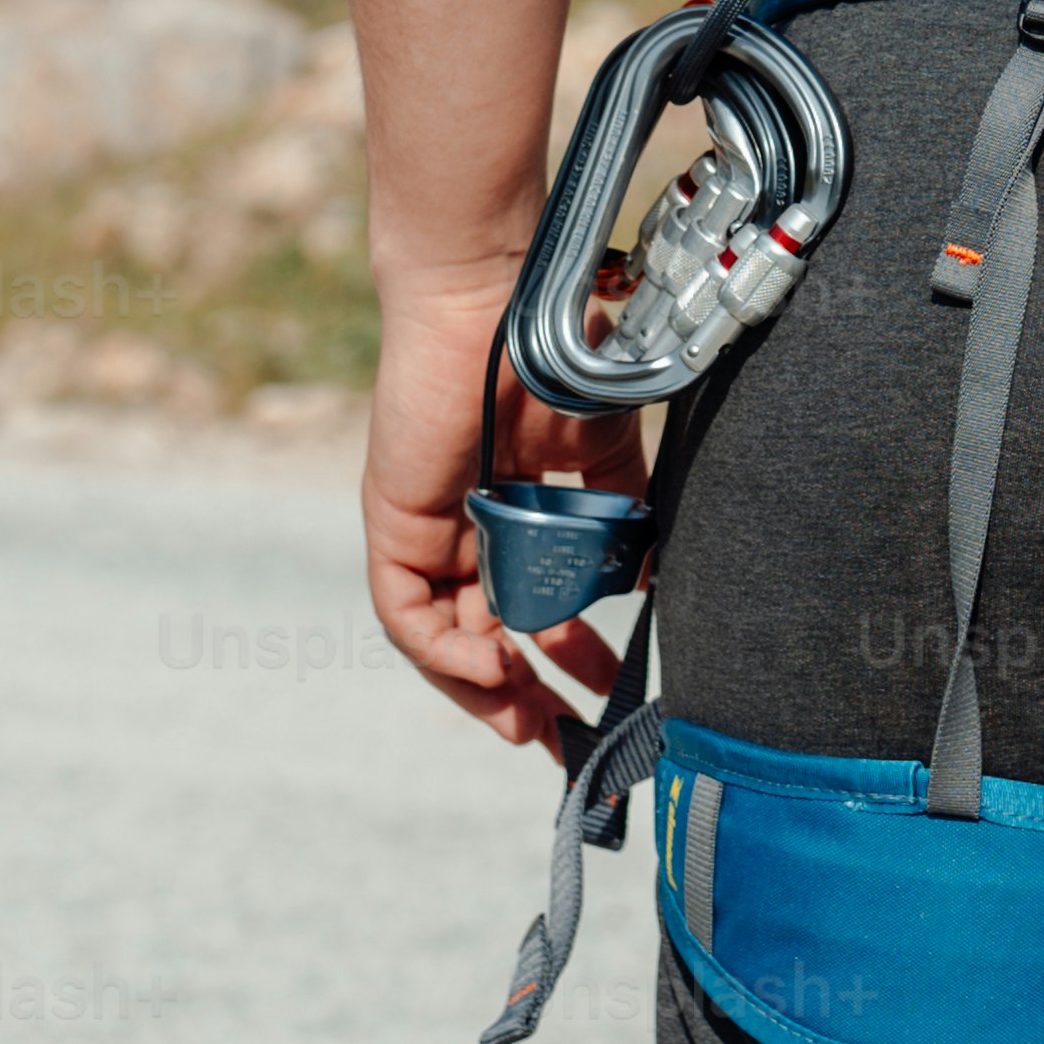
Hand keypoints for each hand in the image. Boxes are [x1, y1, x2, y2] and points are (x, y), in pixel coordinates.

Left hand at [363, 279, 646, 748]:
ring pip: (443, 640)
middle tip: (571, 739)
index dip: (562, 661)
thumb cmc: (552, 362)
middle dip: (525, 697)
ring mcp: (424, 532)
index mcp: (509, 517)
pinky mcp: (393, 526)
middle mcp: (461, 533)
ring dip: (485, 689)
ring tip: (534, 721)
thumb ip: (622, 517)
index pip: (527, 609)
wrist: (500, 303)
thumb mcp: (602, 454)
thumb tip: (650, 580)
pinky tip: (496, 667)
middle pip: (482, 639)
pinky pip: (409, 615)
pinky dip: (447, 652)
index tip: (604, 697)